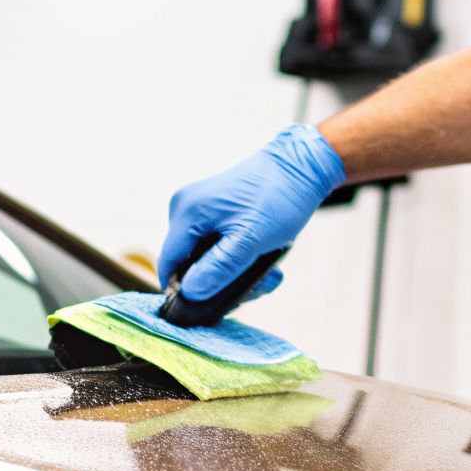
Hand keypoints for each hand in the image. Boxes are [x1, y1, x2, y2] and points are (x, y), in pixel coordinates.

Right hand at [158, 124, 345, 301]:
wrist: (301, 165)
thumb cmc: (278, 197)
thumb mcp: (251, 240)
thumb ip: (219, 267)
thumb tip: (190, 293)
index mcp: (187, 213)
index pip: (169, 265)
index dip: (185, 291)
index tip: (214, 305)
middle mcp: (185, 208)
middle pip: (188, 263)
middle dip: (220, 282)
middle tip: (257, 286)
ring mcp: (199, 208)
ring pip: (205, 257)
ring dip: (234, 272)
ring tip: (267, 273)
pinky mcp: (214, 210)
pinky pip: (216, 244)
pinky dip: (237, 257)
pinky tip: (262, 259)